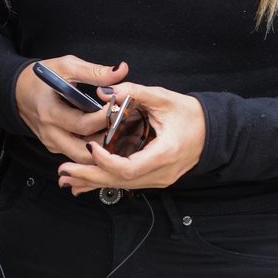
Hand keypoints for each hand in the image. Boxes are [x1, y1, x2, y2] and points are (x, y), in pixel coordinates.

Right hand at [15, 56, 127, 162]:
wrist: (17, 91)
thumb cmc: (40, 77)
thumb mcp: (66, 67)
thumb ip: (94, 71)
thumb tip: (121, 71)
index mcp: (50, 112)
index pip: (83, 125)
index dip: (105, 118)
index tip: (121, 106)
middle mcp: (50, 133)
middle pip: (84, 151)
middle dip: (107, 142)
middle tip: (125, 126)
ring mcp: (52, 143)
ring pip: (82, 157)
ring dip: (102, 148)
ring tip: (119, 131)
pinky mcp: (55, 147)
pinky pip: (77, 153)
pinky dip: (93, 147)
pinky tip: (106, 134)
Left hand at [58, 80, 205, 194]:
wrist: (213, 131)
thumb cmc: (192, 115)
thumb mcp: (164, 98)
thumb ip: (134, 92)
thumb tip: (105, 92)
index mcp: (165, 154)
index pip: (130, 167)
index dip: (106, 161)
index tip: (91, 146)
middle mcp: (161, 173)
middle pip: (120, 181)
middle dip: (89, 176)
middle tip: (64, 171)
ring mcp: (158, 179)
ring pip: (121, 184)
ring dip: (93, 181)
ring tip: (67, 179)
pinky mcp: (154, 178)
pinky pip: (126, 182)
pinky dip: (104, 181)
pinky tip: (84, 186)